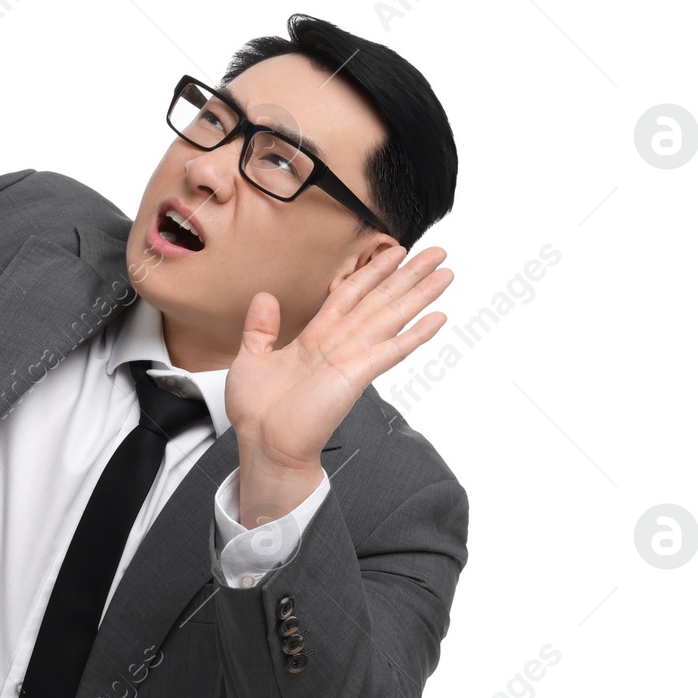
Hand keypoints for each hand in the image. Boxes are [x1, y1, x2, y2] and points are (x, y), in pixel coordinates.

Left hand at [226, 247, 453, 519]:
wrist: (264, 446)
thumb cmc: (256, 412)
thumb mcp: (250, 359)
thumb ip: (260, 328)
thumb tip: (265, 296)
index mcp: (315, 337)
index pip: (350, 294)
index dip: (373, 272)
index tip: (393, 251)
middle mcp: (339, 343)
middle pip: (380, 300)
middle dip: (408, 275)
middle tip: (437, 253)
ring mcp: (351, 358)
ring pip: (392, 317)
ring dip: (420, 294)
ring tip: (447, 273)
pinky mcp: (357, 375)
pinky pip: (392, 350)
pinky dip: (415, 334)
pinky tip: (438, 318)